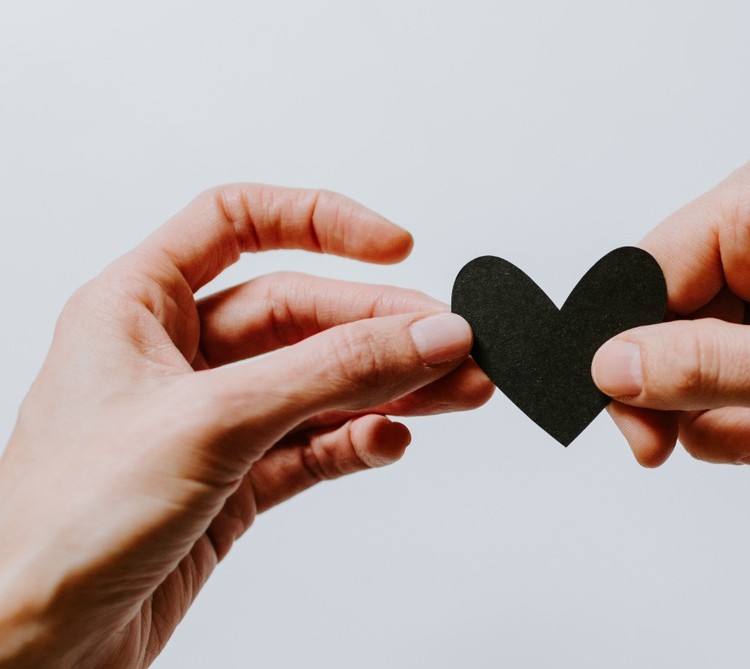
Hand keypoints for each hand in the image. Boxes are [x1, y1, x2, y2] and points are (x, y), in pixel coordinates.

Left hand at [0, 185, 491, 667]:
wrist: (33, 648)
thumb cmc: (61, 526)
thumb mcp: (212, 421)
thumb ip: (331, 372)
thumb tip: (425, 333)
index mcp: (137, 307)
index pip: (237, 222)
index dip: (319, 222)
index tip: (395, 246)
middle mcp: (174, 357)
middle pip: (301, 312)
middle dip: (382, 327)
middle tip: (453, 345)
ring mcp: (208, 422)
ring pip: (319, 382)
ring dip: (390, 386)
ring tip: (457, 391)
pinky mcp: (232, 483)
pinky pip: (314, 445)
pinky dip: (358, 441)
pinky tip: (389, 441)